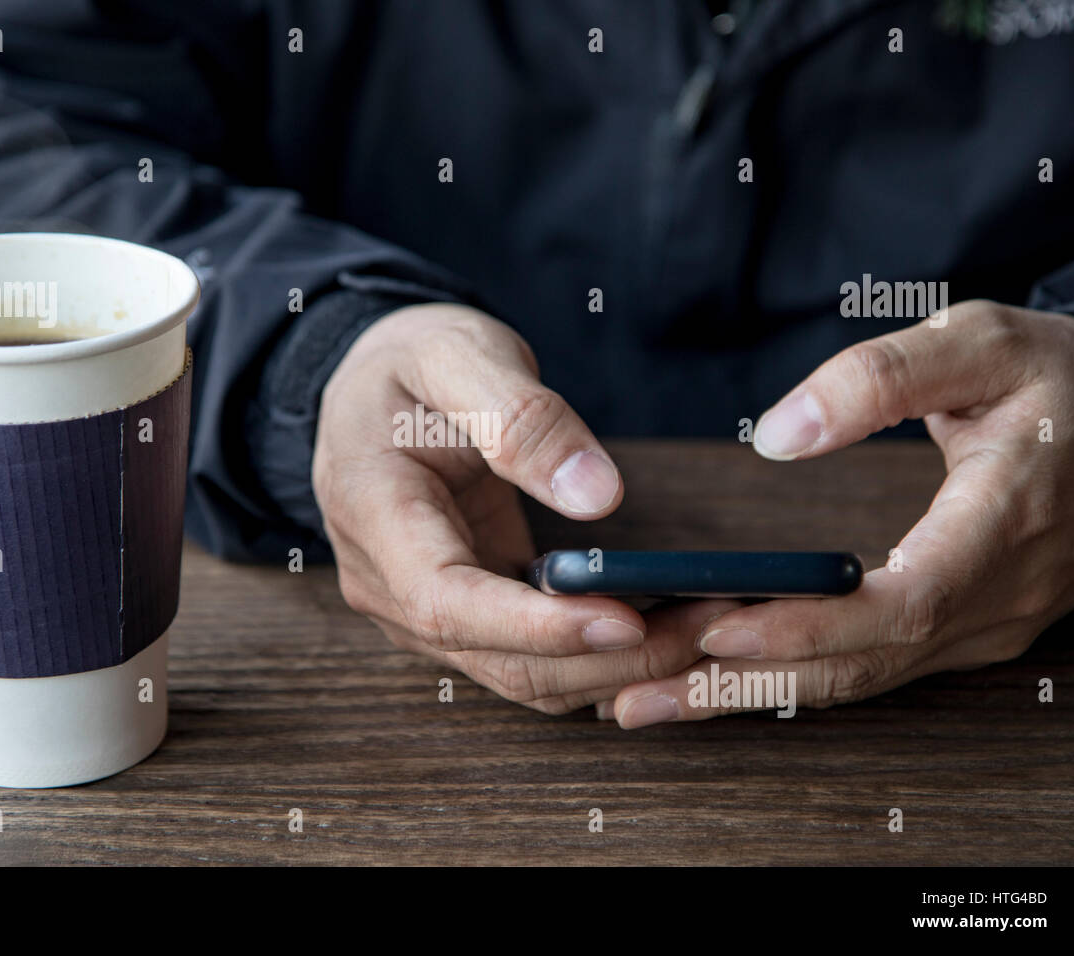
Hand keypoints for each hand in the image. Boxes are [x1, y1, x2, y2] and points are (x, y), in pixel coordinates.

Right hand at [315, 303, 738, 712]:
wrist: (373, 385)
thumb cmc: (409, 362)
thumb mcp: (456, 356)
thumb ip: (521, 420)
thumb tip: (596, 496)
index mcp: (373, 514)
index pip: (446, 603)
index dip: (536, 626)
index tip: (626, 620)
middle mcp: (385, 584)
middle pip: (495, 657)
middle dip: (600, 657)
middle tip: (700, 627)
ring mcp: (418, 609)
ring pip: (518, 674)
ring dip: (607, 669)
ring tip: (693, 632)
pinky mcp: (460, 614)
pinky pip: (526, 659)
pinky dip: (590, 658)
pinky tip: (654, 634)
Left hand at [610, 301, 1073, 726]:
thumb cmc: (1058, 376)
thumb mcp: (978, 342)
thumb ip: (879, 377)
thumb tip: (777, 438)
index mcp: (1004, 524)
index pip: (898, 604)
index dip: (805, 627)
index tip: (715, 630)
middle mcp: (999, 596)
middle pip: (862, 664)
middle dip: (746, 684)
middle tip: (639, 695)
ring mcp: (988, 622)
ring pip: (862, 678)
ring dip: (756, 694)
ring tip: (656, 701)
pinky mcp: (968, 626)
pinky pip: (875, 665)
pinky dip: (795, 677)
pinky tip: (727, 677)